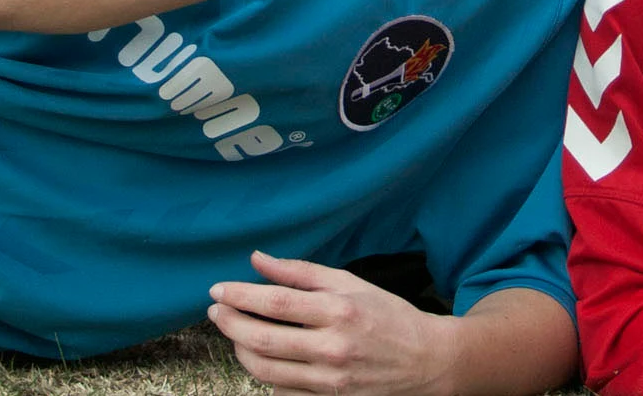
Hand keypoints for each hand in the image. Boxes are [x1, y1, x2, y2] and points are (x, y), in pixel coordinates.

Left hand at [208, 251, 449, 395]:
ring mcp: (330, 381)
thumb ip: (301, 272)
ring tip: (235, 333)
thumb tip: (257, 260)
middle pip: (264, 339)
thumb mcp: (350, 283)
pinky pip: (282, 392)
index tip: (218, 289)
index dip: (240, 295)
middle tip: (216, 311)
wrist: (425, 360)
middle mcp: (333, 348)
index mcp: (339, 311)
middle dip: (231, 324)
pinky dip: (265, 374)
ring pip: (266, 370)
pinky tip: (262, 356)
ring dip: (241, 350)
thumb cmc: (387, 314)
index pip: (275, 302)